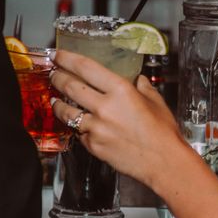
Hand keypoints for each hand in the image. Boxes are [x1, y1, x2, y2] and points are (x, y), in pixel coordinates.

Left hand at [50, 49, 182, 188]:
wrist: (163, 162)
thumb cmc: (163, 133)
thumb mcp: (155, 101)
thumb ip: (143, 87)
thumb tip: (138, 79)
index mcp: (120, 90)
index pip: (86, 67)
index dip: (67, 59)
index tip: (58, 55)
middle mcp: (104, 107)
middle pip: (70, 87)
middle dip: (57, 78)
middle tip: (54, 74)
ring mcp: (96, 127)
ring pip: (66, 111)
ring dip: (58, 103)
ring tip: (55, 99)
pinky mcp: (92, 145)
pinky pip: (77, 132)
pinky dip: (76, 126)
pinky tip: (76, 122)